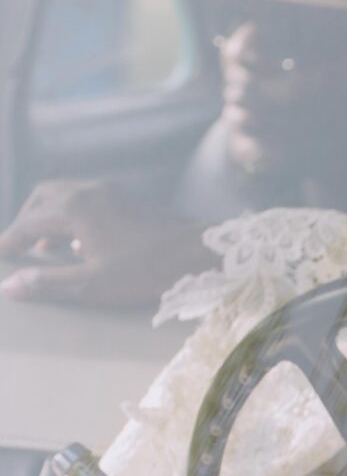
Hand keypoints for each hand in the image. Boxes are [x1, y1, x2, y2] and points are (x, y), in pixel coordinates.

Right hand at [0, 178, 204, 310]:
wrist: (198, 253)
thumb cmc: (147, 270)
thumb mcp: (94, 283)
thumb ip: (49, 283)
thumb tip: (9, 286)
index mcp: (74, 207)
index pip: (28, 223)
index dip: (9, 240)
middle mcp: (89, 190)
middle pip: (43, 197)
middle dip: (26, 221)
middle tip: (18, 246)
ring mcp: (111, 190)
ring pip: (66, 195)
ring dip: (49, 217)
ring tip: (45, 247)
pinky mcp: (128, 198)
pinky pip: (88, 199)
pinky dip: (73, 216)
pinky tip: (81, 243)